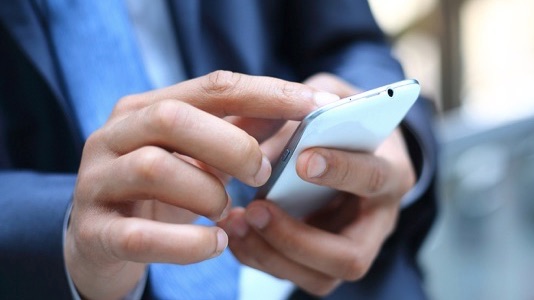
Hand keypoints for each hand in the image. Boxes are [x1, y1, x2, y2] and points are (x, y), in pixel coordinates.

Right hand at [65, 71, 338, 298]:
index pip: (212, 87)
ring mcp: (97, 183)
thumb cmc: (160, 192)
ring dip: (207, 192)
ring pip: (153, 168)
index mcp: (144, 109)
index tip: (315, 106)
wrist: (99, 243)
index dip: (267, 94)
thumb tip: (298, 107)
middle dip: (232, 146)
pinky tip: (215, 243)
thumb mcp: (197, 155)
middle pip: (173, 118)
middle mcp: (113, 136)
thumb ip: (238, 130)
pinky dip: (187, 243)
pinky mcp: (94, 232)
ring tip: (227, 211)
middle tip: (262, 174)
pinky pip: (139, 236)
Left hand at [221, 74, 415, 295]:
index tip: (302, 160)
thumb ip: (310, 104)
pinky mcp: (325, 260)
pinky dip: (259, 257)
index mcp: (392, 171)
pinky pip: (295, 275)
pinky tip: (235, 232)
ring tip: (236, 222)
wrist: (352, 143)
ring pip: (321, 278)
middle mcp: (379, 220)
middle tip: (256, 209)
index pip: (374, 179)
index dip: (342, 171)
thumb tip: (274, 128)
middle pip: (351, 256)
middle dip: (297, 238)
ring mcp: (353, 246)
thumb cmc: (342, 118)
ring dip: (271, 255)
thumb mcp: (332, 95)